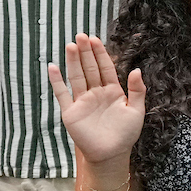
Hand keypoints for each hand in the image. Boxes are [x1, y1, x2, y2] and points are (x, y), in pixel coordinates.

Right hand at [45, 34, 147, 161]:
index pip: (105, 68)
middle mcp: (96, 93)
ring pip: (77, 77)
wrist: (111, 154)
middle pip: (89, 69)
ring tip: (70, 45)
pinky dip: (56, 81)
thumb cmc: (126, 134)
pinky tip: (52, 67)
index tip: (95, 39)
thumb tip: (136, 69)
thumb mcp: (137, 110)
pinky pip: (62, 94)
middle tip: (81, 36)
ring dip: (73, 62)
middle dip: (86, 52)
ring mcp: (82, 101)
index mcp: (112, 91)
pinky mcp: (71, 112)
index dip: (100, 54)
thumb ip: (138, 90)